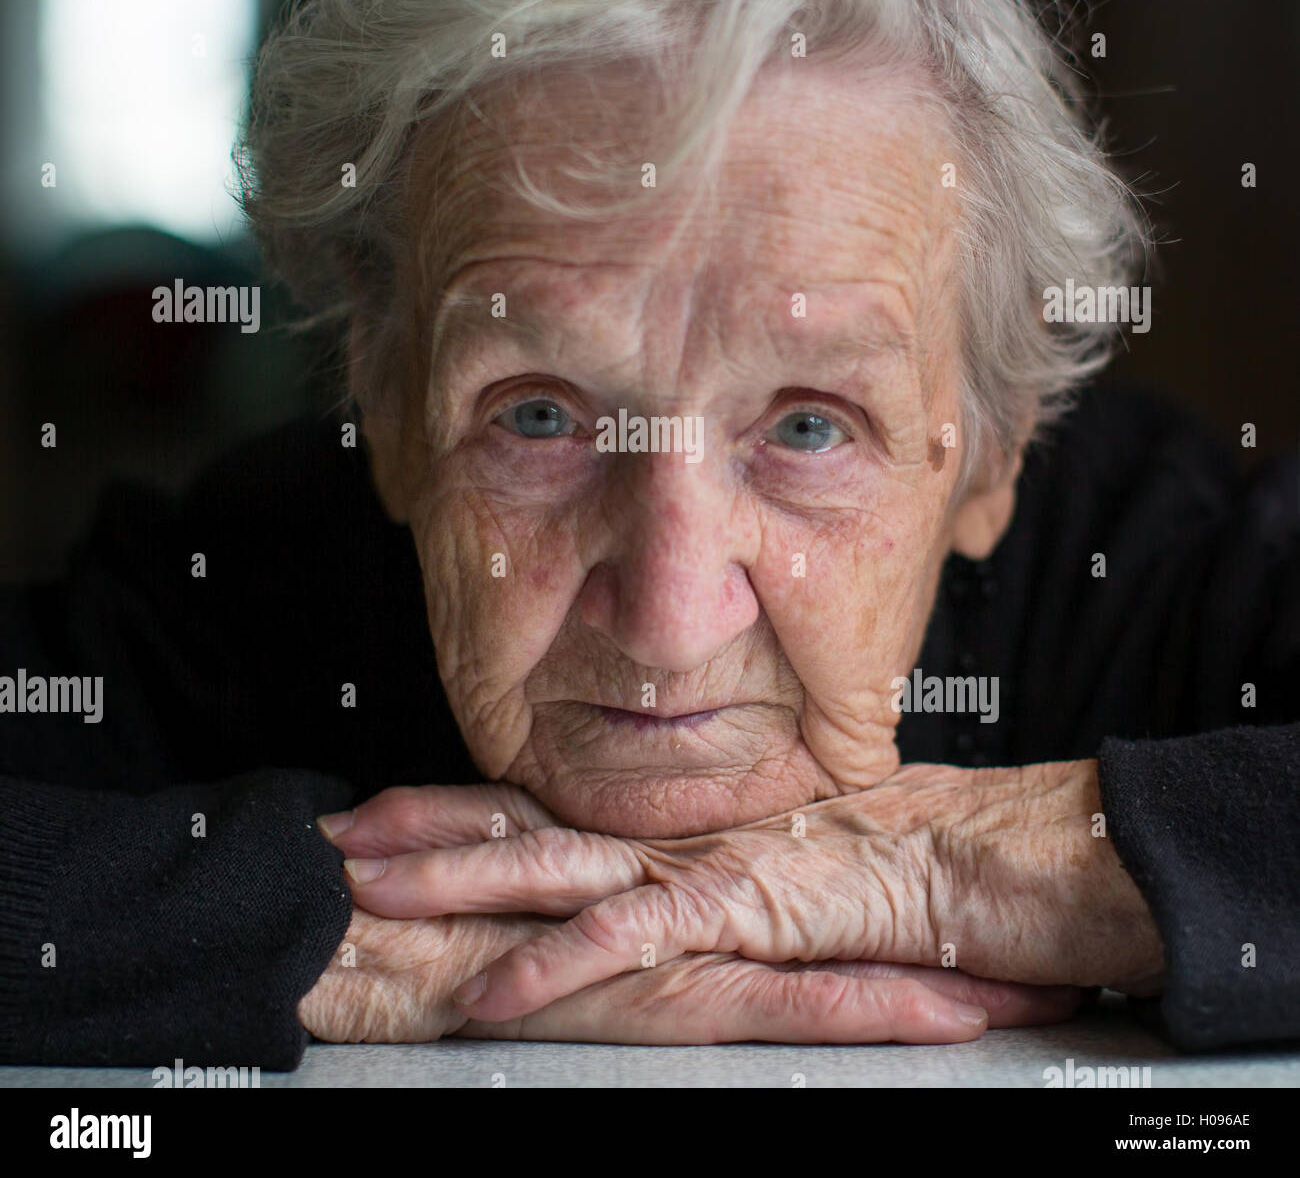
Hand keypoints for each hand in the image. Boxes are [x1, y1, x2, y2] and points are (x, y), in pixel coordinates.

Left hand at [334, 763, 1162, 1024]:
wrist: (988, 860)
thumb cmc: (895, 870)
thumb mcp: (777, 877)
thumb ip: (709, 880)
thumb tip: (661, 893)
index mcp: (674, 827)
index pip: (546, 809)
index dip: (460, 806)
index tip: (383, 807)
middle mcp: (672, 835)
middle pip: (525, 826)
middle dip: (422, 830)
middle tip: (333, 835)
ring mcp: (698, 865)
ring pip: (553, 868)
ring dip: (456, 878)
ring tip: (371, 889)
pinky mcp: (741, 908)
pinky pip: (633, 943)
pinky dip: (559, 967)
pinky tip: (495, 996)